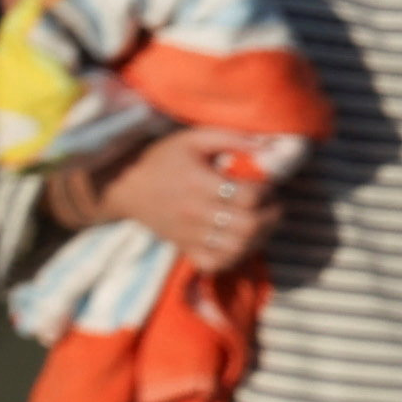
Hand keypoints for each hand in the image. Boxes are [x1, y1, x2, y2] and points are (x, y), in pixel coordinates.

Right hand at [92, 129, 278, 273]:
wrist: (128, 187)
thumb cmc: (164, 159)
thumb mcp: (195, 138)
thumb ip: (232, 138)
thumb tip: (267, 145)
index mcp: (200, 184)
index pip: (248, 197)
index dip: (267, 192)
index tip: (268, 185)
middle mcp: (195, 213)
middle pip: (247, 226)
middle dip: (270, 217)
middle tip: (274, 206)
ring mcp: (189, 235)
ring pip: (235, 249)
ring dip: (259, 238)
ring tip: (264, 224)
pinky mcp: (184, 249)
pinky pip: (215, 264)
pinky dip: (235, 258)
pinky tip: (242, 242)